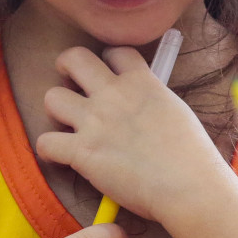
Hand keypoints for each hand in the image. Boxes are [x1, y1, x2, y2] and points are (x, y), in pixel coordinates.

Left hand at [36, 45, 229, 224]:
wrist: (188, 185)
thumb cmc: (192, 155)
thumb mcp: (176, 110)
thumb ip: (152, 98)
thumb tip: (140, 102)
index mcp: (141, 81)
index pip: (114, 52)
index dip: (108, 62)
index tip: (109, 77)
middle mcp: (113, 94)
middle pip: (73, 58)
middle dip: (67, 68)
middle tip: (72, 85)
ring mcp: (94, 122)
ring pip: (51, 97)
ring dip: (56, 110)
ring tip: (68, 125)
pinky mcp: (81, 152)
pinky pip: (45, 142)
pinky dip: (50, 150)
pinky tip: (63, 157)